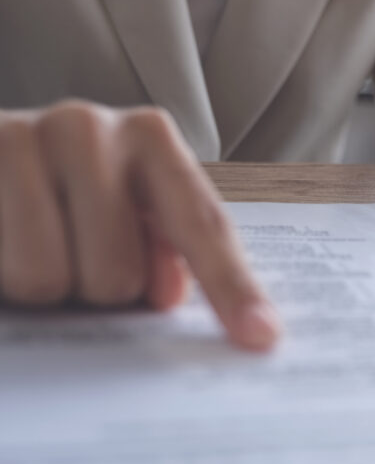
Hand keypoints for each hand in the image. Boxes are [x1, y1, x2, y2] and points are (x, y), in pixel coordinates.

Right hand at [0, 101, 279, 349]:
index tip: (260, 336)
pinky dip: (3, 277)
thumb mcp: (126, 205)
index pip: (201, 226)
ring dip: (40, 287)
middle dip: (97, 290)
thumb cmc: (65, 189)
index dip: (231, 287)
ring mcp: (18, 140)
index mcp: (150, 137)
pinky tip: (6, 246)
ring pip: (47, 280)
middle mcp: (88, 127)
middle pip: (117, 276)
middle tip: (76, 256)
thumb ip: (165, 245)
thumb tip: (166, 295)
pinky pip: (3, 272)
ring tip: (31, 245)